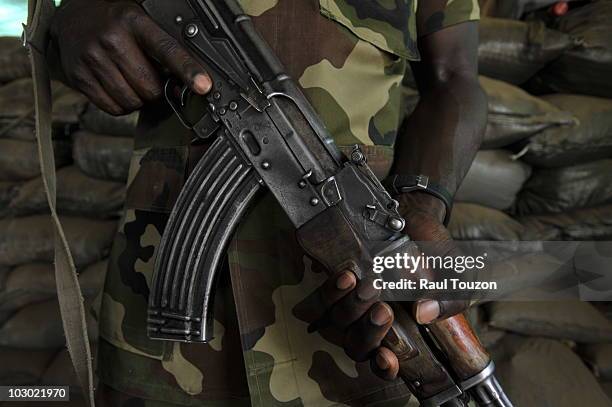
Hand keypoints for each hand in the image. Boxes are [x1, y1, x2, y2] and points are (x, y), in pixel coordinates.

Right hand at [49, 0, 211, 114]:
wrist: (72, 18)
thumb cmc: (114, 22)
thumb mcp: (141, 21)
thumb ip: (164, 47)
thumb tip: (189, 80)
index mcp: (134, 21)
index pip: (167, 50)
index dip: (188, 70)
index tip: (203, 86)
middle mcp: (112, 38)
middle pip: (150, 87)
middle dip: (156, 89)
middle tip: (149, 76)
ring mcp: (92, 58)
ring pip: (132, 101)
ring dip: (138, 98)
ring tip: (131, 79)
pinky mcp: (79, 76)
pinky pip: (112, 108)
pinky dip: (121, 105)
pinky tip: (118, 86)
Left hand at [307, 192, 469, 380]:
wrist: (414, 219)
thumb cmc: (434, 256)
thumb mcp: (453, 276)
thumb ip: (448, 298)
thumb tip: (425, 313)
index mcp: (402, 331)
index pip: (385, 363)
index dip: (383, 367)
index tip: (385, 356)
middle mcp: (372, 321)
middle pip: (358, 345)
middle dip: (369, 332)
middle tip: (384, 310)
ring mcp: (352, 302)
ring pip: (338, 322)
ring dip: (352, 308)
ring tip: (370, 285)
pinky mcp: (337, 282)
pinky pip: (323, 296)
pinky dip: (333, 289)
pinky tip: (348, 276)